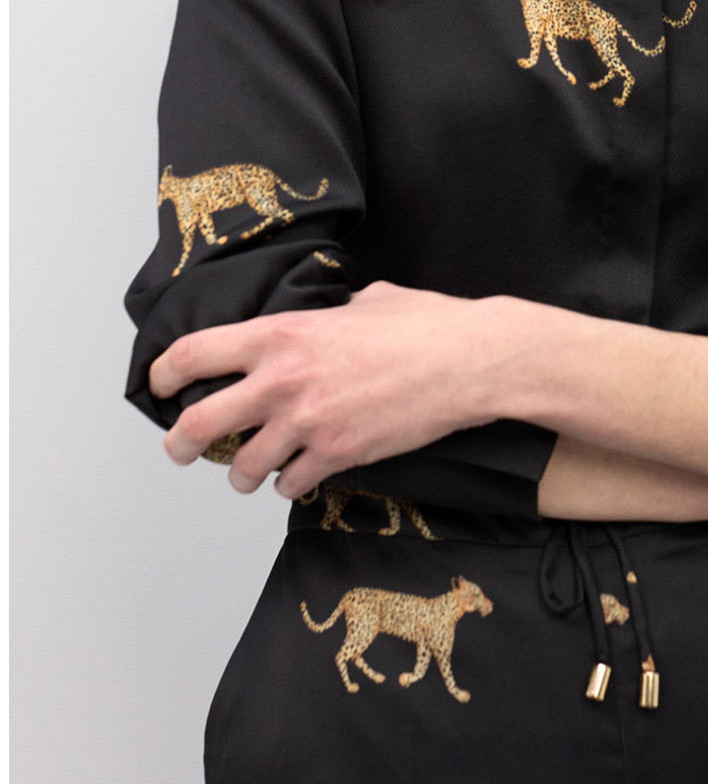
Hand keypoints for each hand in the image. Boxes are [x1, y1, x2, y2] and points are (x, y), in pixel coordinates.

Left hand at [148, 282, 508, 498]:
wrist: (469, 361)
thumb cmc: (425, 324)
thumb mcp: (364, 300)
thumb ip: (327, 314)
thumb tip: (322, 318)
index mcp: (282, 334)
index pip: (195, 354)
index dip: (165, 374)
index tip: (161, 385)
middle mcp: (283, 380)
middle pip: (197, 423)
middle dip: (179, 442)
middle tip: (179, 447)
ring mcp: (308, 423)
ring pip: (241, 466)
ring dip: (241, 471)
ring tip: (250, 470)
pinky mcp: (337, 455)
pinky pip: (290, 483)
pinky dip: (290, 483)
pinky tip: (299, 474)